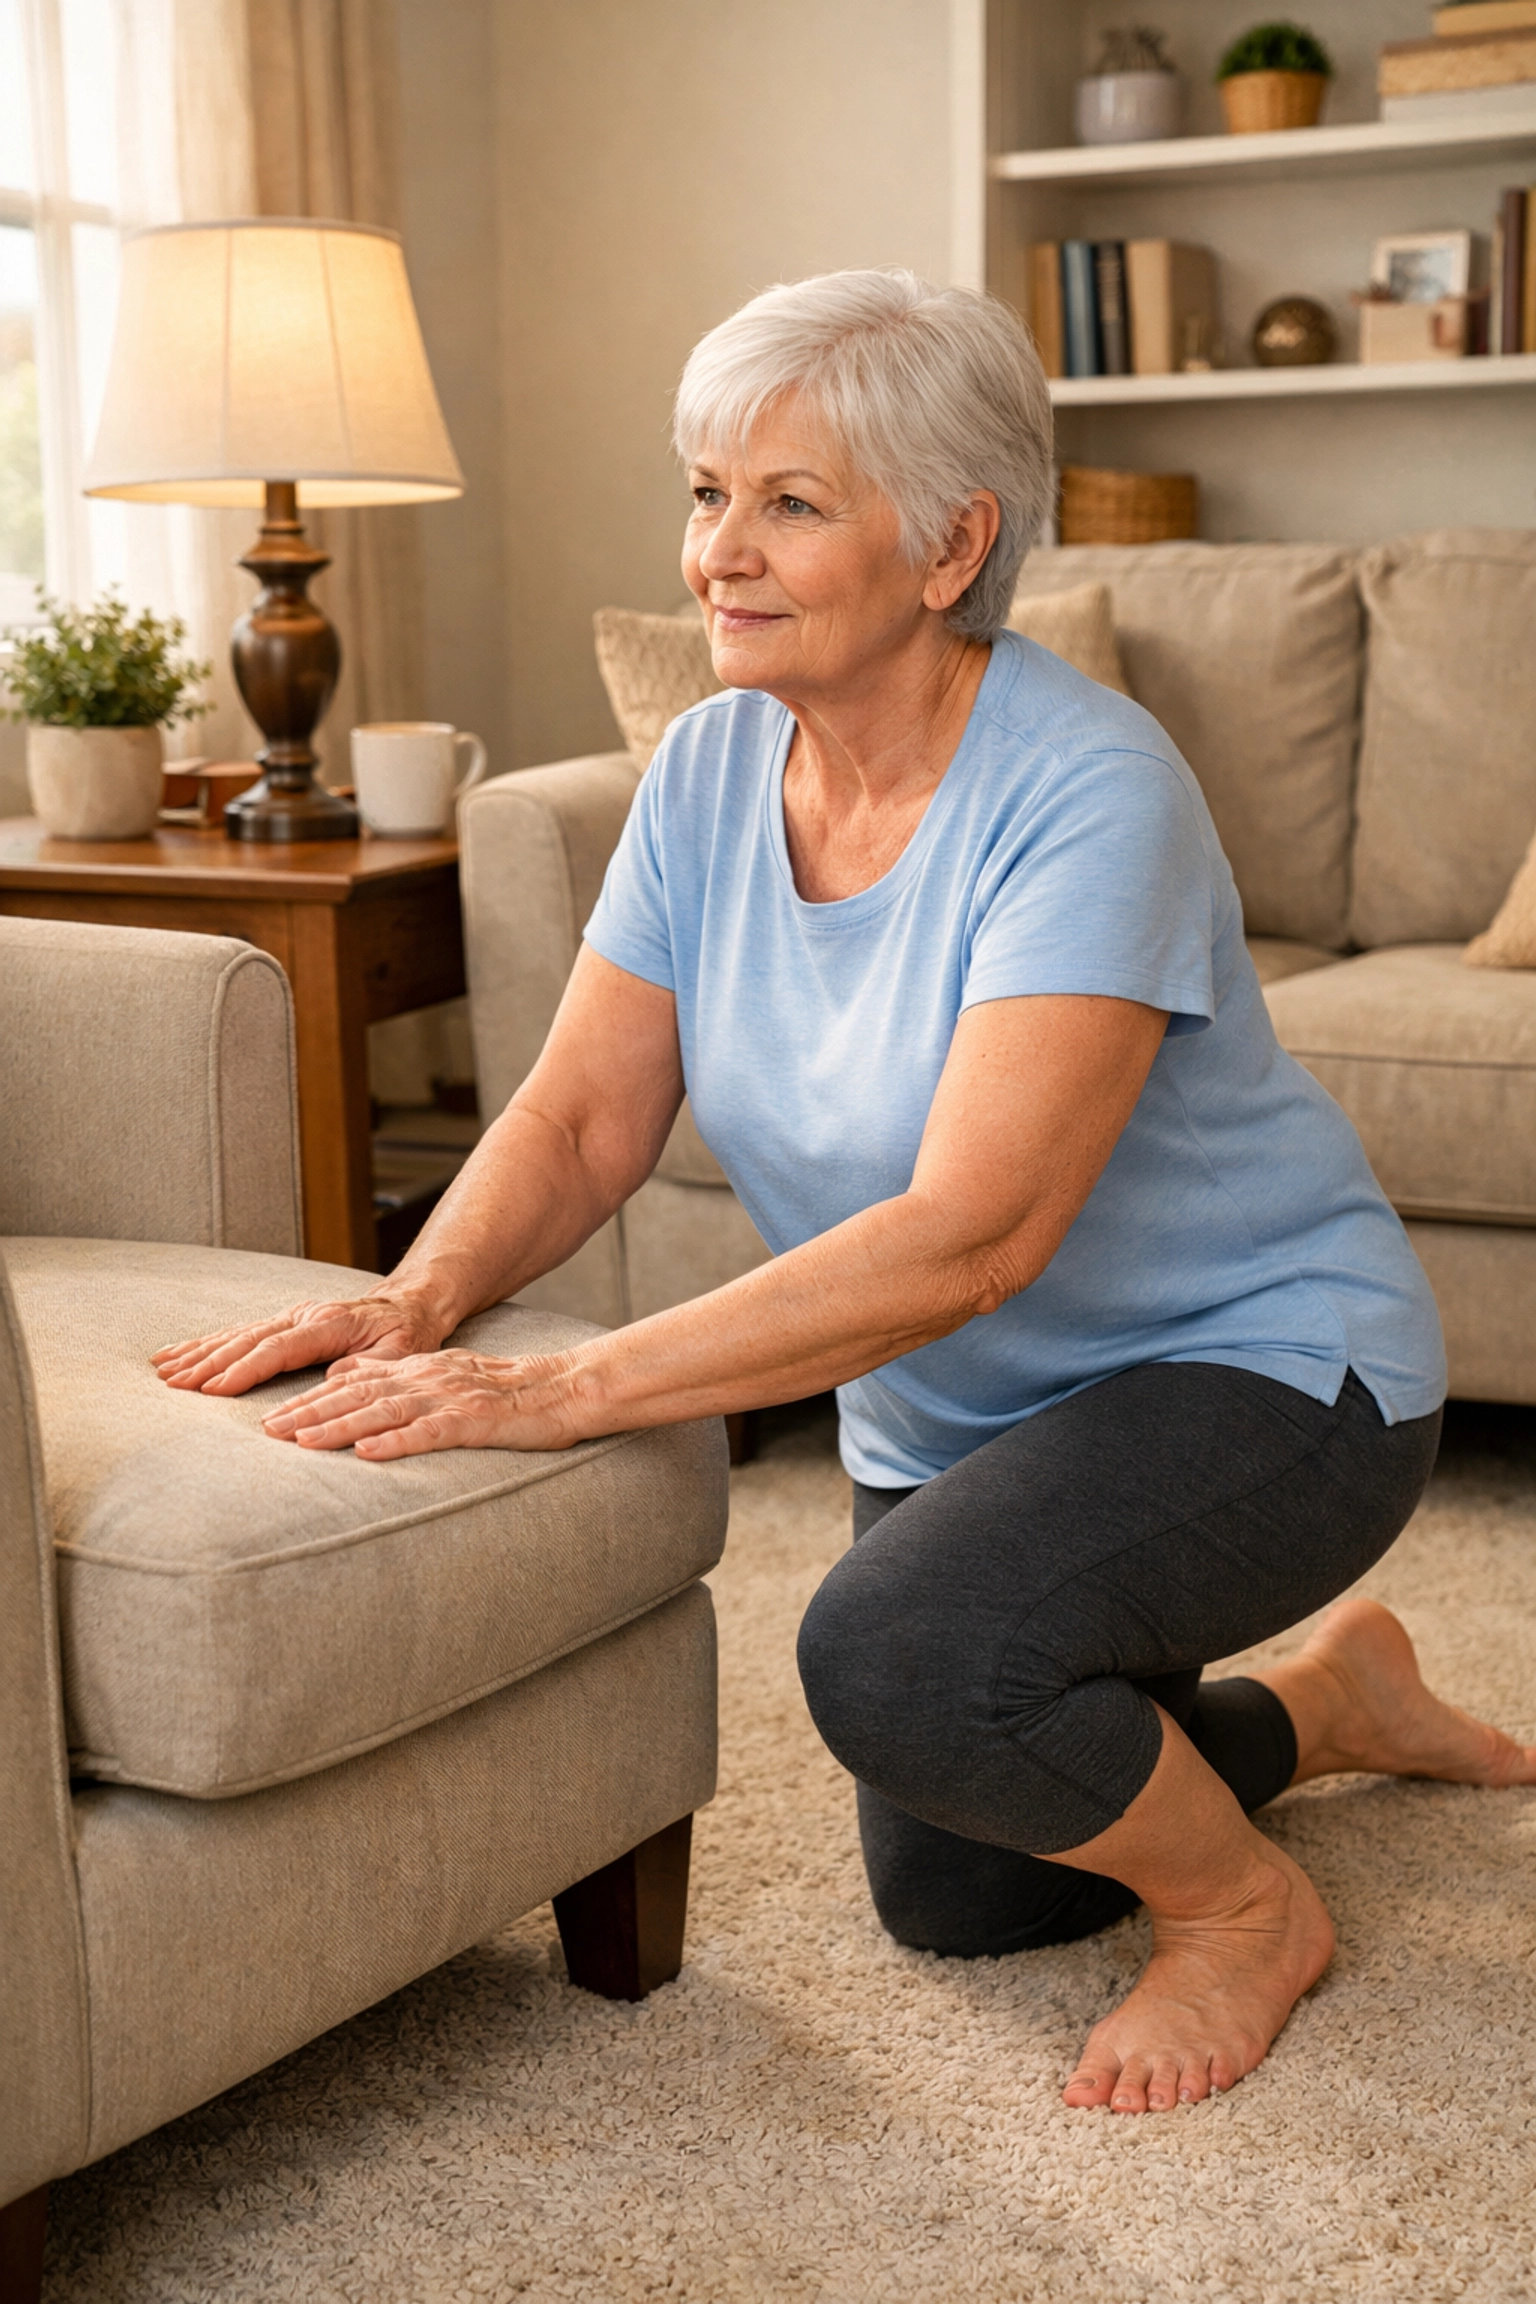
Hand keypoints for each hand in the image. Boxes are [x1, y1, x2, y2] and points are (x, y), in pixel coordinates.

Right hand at [150, 1291, 445, 1397]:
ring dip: (198, 1352)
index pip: (278, 1348)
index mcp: (329, 1324)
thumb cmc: (407, 1335)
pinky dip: (206, 1344)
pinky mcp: (283, 1323)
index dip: (245, 1369)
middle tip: (173, 1384)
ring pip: (236, 1334)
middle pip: (247, 1340)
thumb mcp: (401, 1353)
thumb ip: (372, 1366)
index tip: (214, 1389)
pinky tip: (177, 1354)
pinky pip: (239, 1333)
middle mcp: (303, 1315)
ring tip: (162, 1370)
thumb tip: (336, 1377)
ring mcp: (290, 1316)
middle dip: (208, 1362)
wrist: (409, 1307)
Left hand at [258, 1348, 583, 1459]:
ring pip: (384, 1412)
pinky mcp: (474, 1422)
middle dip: (310, 1413)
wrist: (561, 1389)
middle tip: (268, 1431)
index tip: (272, 1418)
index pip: (352, 1385)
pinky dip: (397, 1443)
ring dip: (341, 1428)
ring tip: (303, 1443)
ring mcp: (449, 1400)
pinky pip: (430, 1433)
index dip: (310, 1401)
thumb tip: (341, 1375)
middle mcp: (426, 1380)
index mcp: (417, 1371)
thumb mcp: (441, 1374)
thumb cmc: (504, 1393)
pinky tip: (368, 1454)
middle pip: (358, 1396)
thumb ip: (392, 1376)